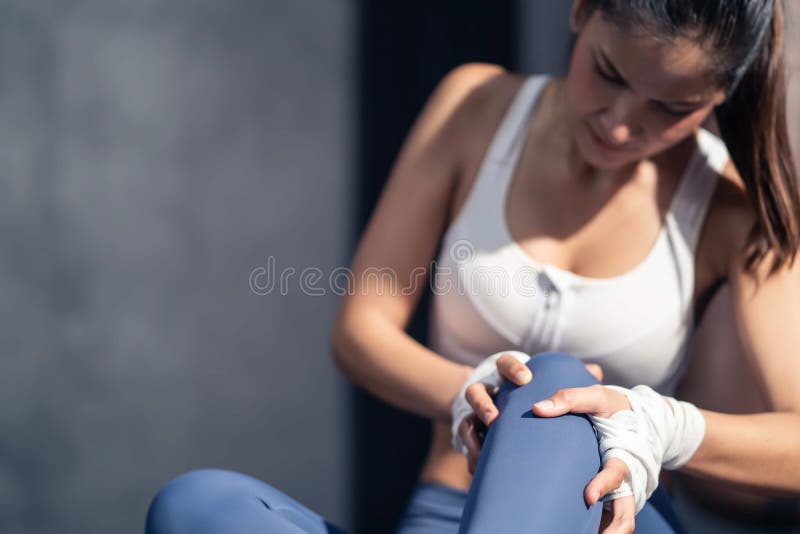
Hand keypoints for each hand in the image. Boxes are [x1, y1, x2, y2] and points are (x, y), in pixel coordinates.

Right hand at [456, 352, 602, 473]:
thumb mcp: (564, 393)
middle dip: (482, 403)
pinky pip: (469, 449)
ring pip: (467, 422)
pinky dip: (473, 458)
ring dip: (472, 436)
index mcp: (510, 381)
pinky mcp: (479, 441)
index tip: (527, 380)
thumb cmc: (550, 407)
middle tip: (496, 419)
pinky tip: (480, 469)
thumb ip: (576, 384)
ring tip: (482, 453)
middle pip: (476, 391)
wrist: (534, 437)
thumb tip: (595, 371)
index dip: (511, 369)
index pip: (505, 364)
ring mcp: (481, 419)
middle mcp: (492, 397)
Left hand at [531, 384, 635, 532]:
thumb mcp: (597, 397)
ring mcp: (621, 493)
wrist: (641, 421)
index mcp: (622, 455)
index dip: (604, 486)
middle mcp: (626, 480)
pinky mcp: (613, 499)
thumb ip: (571, 399)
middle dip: (612, 531)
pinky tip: (572, 532)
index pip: (617, 475)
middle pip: (625, 514)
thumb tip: (539, 409)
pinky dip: (597, 530)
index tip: (589, 497)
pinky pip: (608, 521)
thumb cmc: (615, 409)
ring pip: (618, 522)